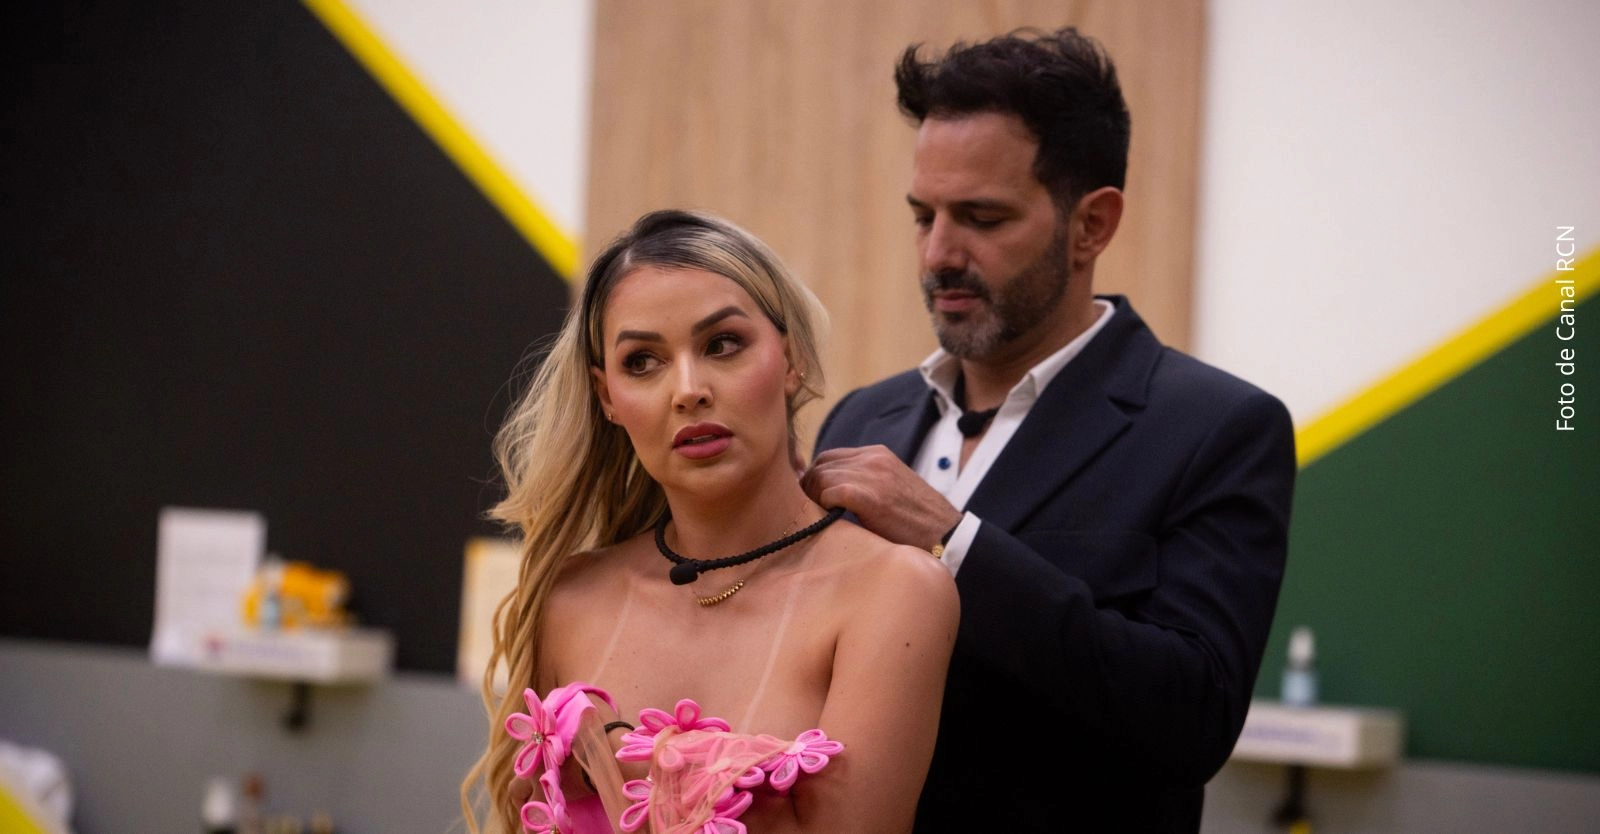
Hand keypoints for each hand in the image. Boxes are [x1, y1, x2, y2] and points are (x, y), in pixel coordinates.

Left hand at [802, 445, 961, 548]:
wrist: (948, 534)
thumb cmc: (918, 520)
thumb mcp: (891, 489)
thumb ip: (864, 482)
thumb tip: (829, 494)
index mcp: (878, 454)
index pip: (829, 456)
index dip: (814, 477)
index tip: (811, 499)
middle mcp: (874, 458)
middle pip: (820, 464)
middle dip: (809, 487)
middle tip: (808, 511)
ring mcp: (873, 475)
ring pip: (821, 477)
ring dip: (814, 499)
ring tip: (819, 519)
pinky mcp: (871, 496)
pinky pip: (831, 492)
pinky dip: (825, 506)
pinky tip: (832, 521)